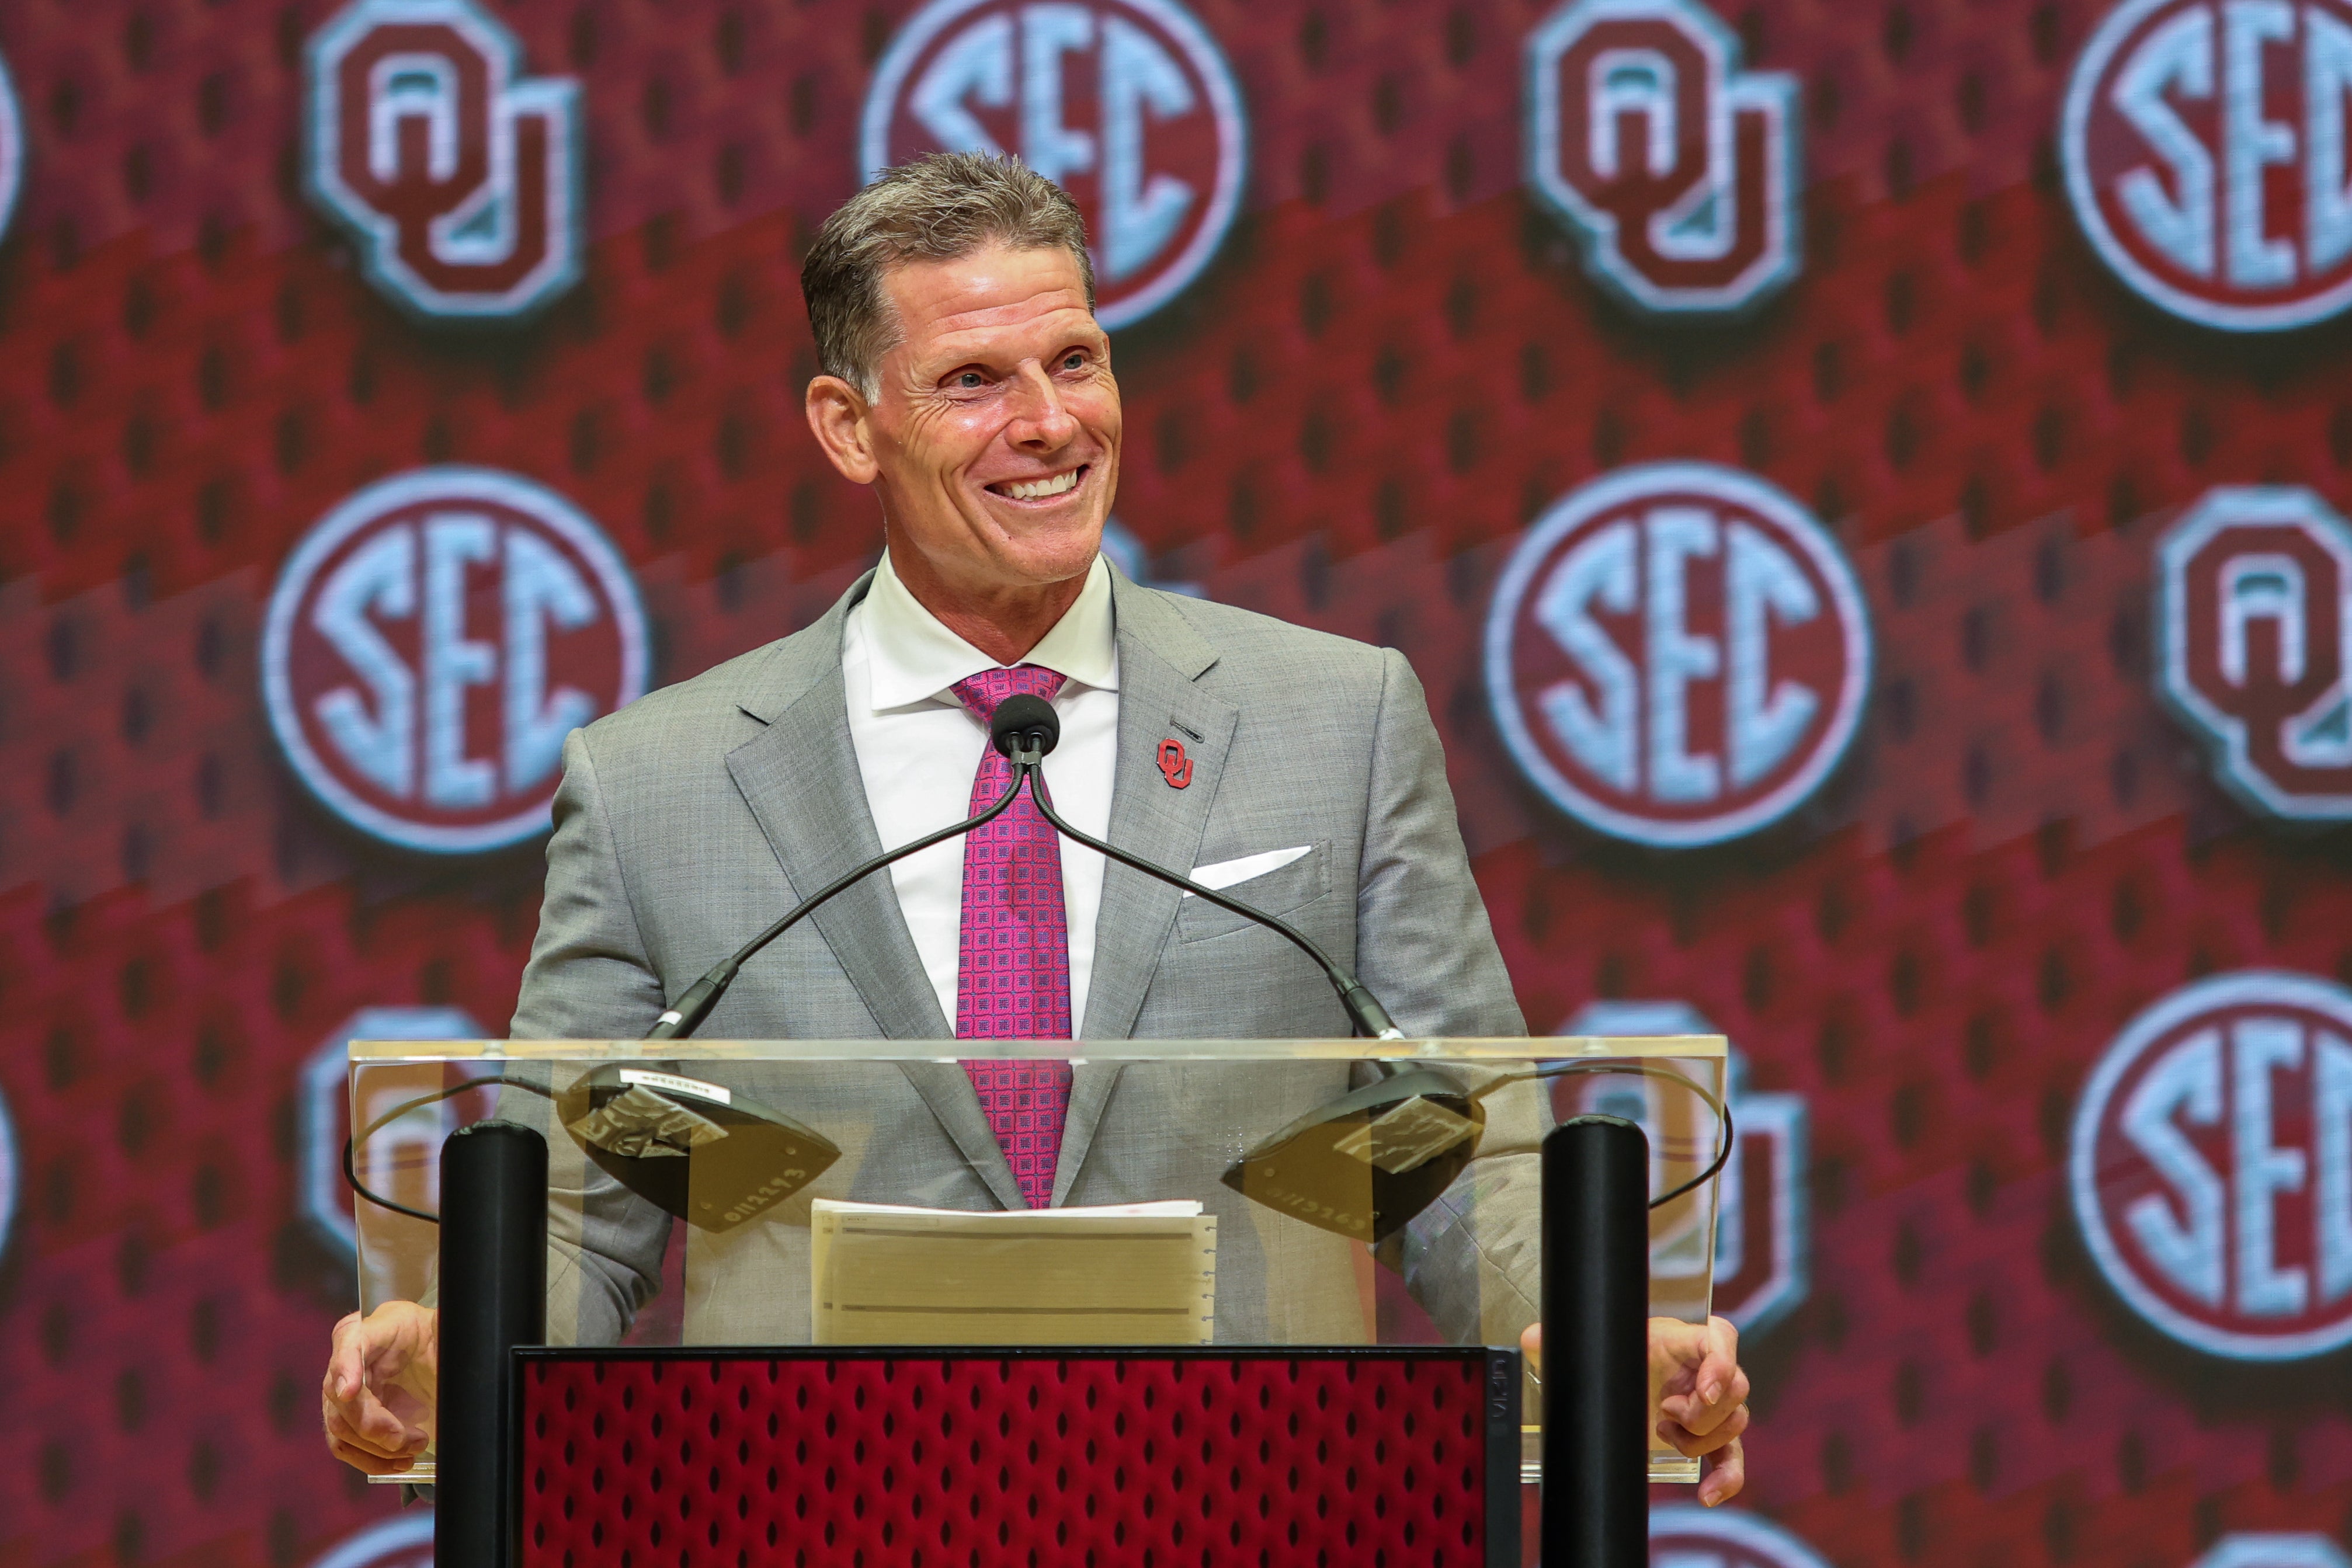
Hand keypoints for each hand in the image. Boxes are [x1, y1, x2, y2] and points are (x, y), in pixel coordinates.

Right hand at [321, 1300, 438, 1474]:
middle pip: (342, 1399)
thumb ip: (443, 1329)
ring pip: (341, 1428)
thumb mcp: (442, 1328)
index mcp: (372, 1328)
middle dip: (374, 1426)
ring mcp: (342, 1391)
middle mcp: (347, 1359)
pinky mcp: (346, 1418)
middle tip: (406, 1440)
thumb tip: (460, 1328)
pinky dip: (371, 1459)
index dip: (346, 1368)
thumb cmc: (433, 1337)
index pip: (349, 1342)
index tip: (350, 1392)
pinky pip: (345, 1446)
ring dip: (376, 1448)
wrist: (429, 1354)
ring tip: (412, 1450)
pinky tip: (398, 1462)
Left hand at [1517, 1314, 1749, 1506]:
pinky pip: (1732, 1458)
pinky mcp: (1709, 1438)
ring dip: (1701, 1438)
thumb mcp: (1590, 1347)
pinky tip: (1708, 1494)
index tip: (1703, 1389)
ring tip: (1663, 1431)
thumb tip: (1531, 1339)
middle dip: (1702, 1410)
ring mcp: (1709, 1405)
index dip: (1720, 1362)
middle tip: (1664, 1411)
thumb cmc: (1611, 1357)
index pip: (1720, 1338)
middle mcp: (1701, 1370)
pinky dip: (1727, 1478)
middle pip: (1735, 1388)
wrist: (1614, 1382)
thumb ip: (1560, 1339)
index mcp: (1679, 1340)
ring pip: (1735, 1422)